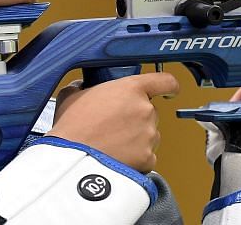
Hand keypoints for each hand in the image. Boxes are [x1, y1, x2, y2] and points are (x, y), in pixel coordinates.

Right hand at [47, 72, 179, 172]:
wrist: (72, 159)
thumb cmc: (72, 126)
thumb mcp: (71, 94)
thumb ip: (83, 85)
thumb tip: (82, 85)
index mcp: (131, 88)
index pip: (165, 81)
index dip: (168, 86)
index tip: (169, 90)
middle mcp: (145, 109)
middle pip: (150, 112)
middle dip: (136, 118)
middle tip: (114, 125)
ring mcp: (149, 134)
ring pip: (149, 134)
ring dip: (136, 138)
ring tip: (112, 143)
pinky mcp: (149, 158)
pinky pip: (147, 156)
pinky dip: (135, 157)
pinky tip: (117, 156)